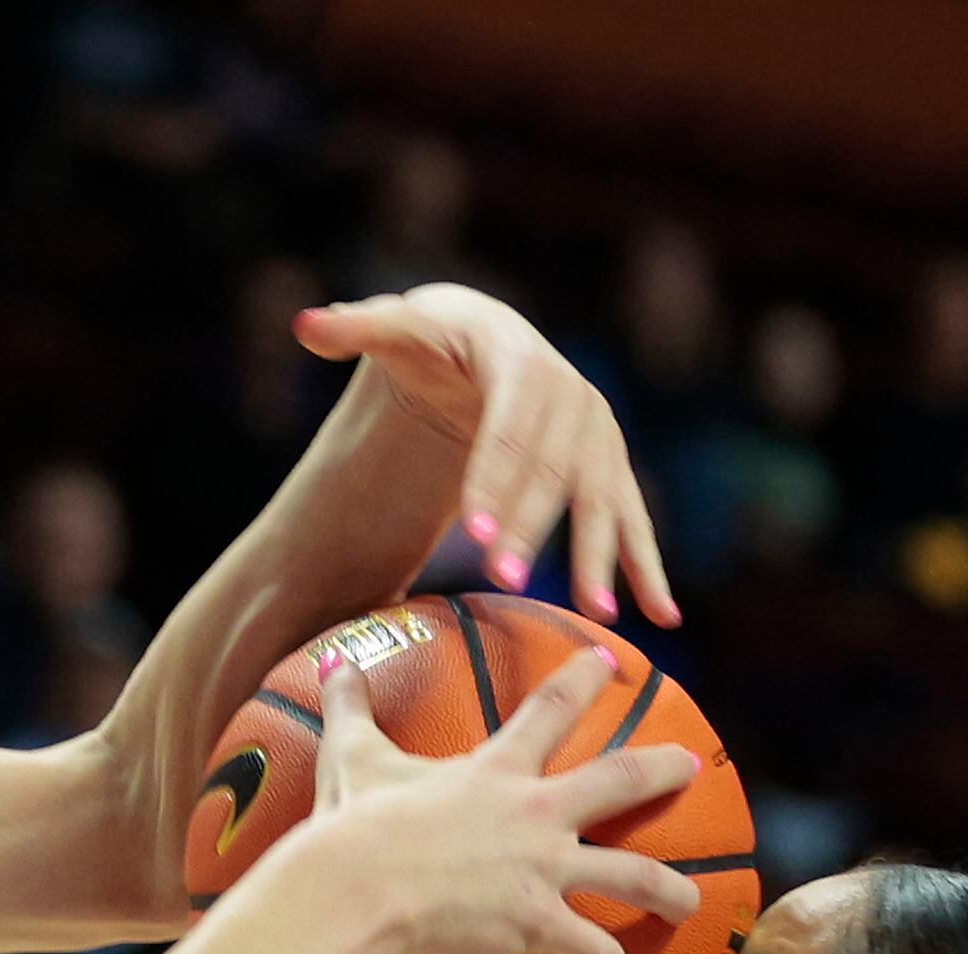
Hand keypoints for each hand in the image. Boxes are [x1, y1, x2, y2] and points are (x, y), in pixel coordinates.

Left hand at [300, 286, 678, 626]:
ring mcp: (596, 429)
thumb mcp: (396, 326)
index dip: (492, 477)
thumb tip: (305, 323)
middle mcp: (570, 392)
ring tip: (593, 613)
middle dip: (530, 527)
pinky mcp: (609, 462)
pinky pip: (630, 517)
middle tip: (502, 579)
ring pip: (597, 499)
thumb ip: (353, 327)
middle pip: (551, 470)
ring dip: (597, 556)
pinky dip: (645, 565)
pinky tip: (662, 615)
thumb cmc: (433, 337)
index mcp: (518, 359)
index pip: (505, 426)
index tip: (473, 531)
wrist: (485, 337)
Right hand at [306, 637, 702, 953]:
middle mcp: (537, 814)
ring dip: (668, 891)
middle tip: (692, 766)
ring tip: (691, 902)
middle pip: (621, 781)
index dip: (583, 680)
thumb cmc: (355, 823)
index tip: (609, 663)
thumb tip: (334, 663)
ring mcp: (545, 870)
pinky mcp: (538, 923)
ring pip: (633, 876)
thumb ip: (350, 708)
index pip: (551, 709)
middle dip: (663, 772)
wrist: (358, 888)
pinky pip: (590, 949)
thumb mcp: (353, 756)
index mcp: (497, 770)